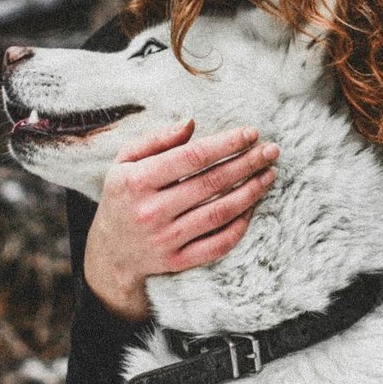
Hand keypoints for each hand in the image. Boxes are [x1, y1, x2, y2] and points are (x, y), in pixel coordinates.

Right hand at [84, 118, 279, 320]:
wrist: (110, 252)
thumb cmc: (123, 196)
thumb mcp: (124, 162)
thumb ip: (156, 140)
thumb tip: (190, 122)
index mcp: (138, 180)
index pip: (192, 157)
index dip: (226, 143)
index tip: (251, 133)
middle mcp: (152, 210)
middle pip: (212, 183)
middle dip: (247, 163)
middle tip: (272, 151)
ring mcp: (166, 239)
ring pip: (220, 212)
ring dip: (251, 192)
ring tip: (269, 175)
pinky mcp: (178, 261)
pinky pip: (218, 244)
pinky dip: (240, 225)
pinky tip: (253, 207)